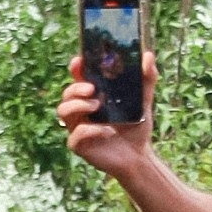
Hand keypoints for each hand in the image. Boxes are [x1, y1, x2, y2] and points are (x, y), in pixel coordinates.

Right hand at [57, 51, 157, 170]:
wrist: (138, 156)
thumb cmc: (136, 126)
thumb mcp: (144, 100)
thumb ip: (147, 78)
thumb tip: (148, 55)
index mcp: (92, 96)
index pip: (78, 78)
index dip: (75, 68)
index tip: (79, 61)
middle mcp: (81, 110)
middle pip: (66, 94)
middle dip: (76, 88)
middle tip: (92, 89)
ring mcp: (77, 127)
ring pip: (63, 111)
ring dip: (78, 106)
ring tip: (97, 107)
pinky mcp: (79, 145)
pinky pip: (75, 135)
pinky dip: (91, 130)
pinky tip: (107, 131)